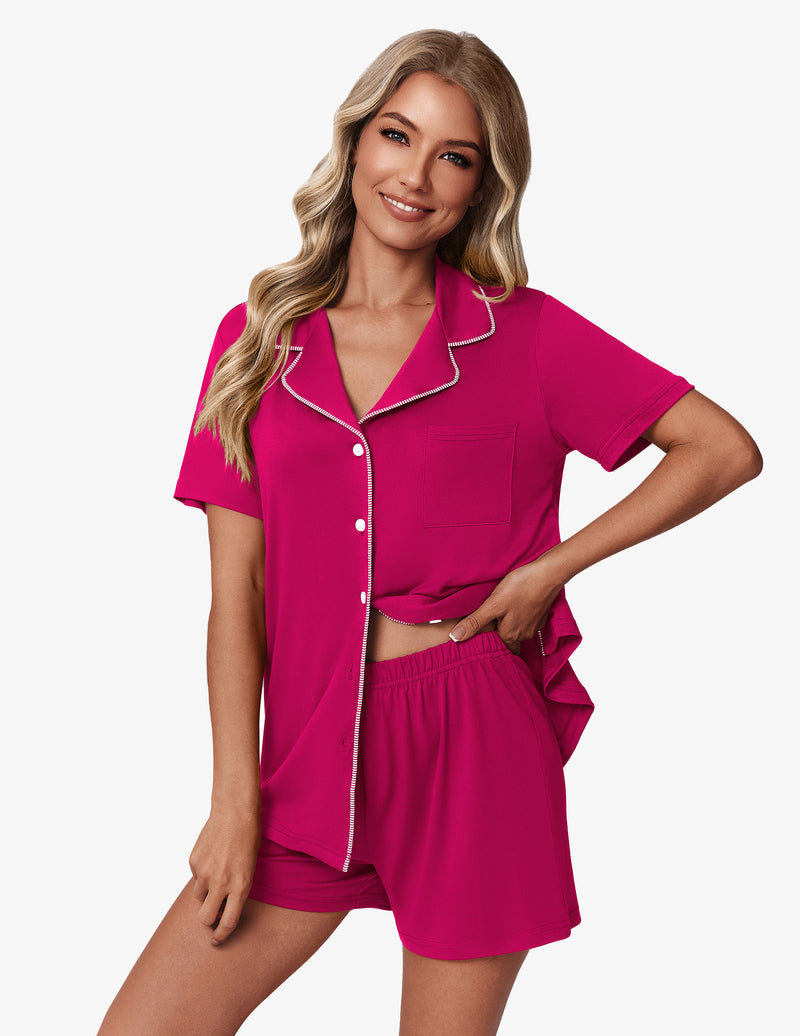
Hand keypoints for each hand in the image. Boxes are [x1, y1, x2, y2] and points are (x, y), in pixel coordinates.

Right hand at [188, 805, 260, 945]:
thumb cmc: (249, 840)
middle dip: (207, 920)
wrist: (235, 812)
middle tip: (212, 915)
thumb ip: (237, 890)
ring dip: (205, 892)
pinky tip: (213, 857)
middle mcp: (221, 882)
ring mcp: (205, 872)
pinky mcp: (194, 861)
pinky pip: (195, 876)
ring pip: (198, 897)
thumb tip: (221, 909)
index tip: (217, 940)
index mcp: (241, 886)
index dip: (221, 935)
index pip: (228, 922)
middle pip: (205, 918)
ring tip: (218, 872)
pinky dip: (202, 873)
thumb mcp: (251, 869)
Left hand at [448, 556, 564, 654]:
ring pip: (517, 628)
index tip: (478, 640)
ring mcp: (535, 624)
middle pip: (507, 639)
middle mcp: (524, 634)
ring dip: (508, 622)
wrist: (549, 573)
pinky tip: (514, 603)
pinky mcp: (541, 614)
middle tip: (486, 623)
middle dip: (497, 632)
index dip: (487, 644)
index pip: (497, 648)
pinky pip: (526, 619)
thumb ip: (474, 622)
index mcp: (510, 635)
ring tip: (498, 611)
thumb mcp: (493, 604)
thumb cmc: (521, 587)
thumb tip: (454, 638)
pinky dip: (520, 614)